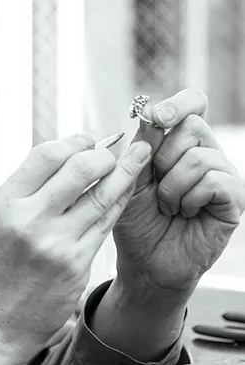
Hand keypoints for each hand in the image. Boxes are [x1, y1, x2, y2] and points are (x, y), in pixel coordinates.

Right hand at [0, 134, 151, 357]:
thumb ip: (27, 191)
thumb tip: (67, 157)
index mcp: (6, 203)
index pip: (46, 154)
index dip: (73, 141)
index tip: (87, 140)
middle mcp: (30, 219)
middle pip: (80, 168)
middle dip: (104, 154)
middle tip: (113, 151)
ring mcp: (56, 243)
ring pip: (101, 195)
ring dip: (124, 173)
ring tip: (138, 158)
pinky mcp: (77, 263)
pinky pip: (106, 223)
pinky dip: (119, 203)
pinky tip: (126, 192)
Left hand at [114, 89, 244, 297]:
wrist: (144, 261)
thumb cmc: (137, 220)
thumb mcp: (130, 178)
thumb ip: (141, 146)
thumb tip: (152, 113)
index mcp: (181, 142)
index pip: (193, 104)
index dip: (178, 104)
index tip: (157, 118)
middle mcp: (206, 153)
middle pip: (193, 125)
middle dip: (163, 156)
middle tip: (157, 183)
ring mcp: (223, 175)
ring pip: (200, 157)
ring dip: (172, 185)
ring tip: (168, 205)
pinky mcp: (234, 199)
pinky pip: (214, 181)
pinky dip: (190, 197)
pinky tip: (185, 212)